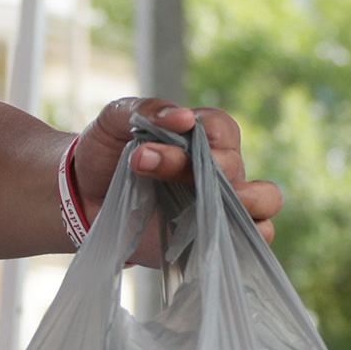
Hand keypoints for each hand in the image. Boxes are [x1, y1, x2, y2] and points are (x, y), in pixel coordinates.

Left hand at [69, 100, 281, 256]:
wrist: (84, 198)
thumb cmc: (106, 152)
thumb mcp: (115, 119)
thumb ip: (147, 110)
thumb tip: (183, 117)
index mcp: (204, 135)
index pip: (222, 129)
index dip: (200, 134)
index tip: (152, 142)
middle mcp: (222, 168)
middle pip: (233, 165)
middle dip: (193, 167)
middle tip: (142, 163)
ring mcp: (222, 204)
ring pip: (266, 200)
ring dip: (244, 201)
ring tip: (205, 202)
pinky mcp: (214, 237)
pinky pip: (254, 240)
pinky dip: (248, 238)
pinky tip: (211, 233)